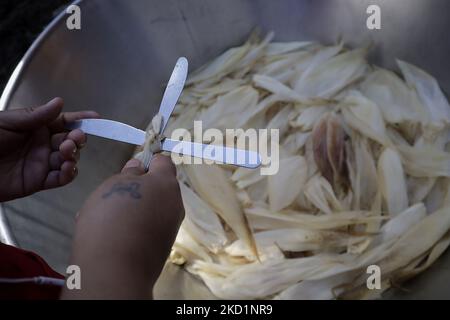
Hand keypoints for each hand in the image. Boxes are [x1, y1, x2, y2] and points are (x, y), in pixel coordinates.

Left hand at [0, 98, 98, 201]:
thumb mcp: (7, 122)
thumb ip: (35, 116)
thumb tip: (60, 102)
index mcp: (35, 127)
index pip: (63, 121)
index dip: (80, 120)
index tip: (96, 118)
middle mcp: (42, 144)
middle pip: (70, 141)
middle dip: (77, 139)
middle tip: (75, 139)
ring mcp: (41, 163)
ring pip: (68, 160)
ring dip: (73, 156)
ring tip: (67, 153)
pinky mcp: (37, 182)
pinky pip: (59, 179)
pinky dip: (68, 174)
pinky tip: (67, 169)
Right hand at [62, 155, 183, 298]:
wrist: (115, 270)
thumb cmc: (113, 216)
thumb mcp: (115, 184)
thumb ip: (129, 173)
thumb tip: (139, 167)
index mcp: (167, 184)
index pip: (164, 162)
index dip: (148, 160)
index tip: (130, 168)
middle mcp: (175, 205)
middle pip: (157, 188)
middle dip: (135, 188)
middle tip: (109, 196)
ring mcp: (170, 228)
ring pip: (149, 210)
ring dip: (129, 210)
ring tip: (100, 219)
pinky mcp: (161, 248)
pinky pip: (146, 229)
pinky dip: (131, 229)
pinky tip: (108, 237)